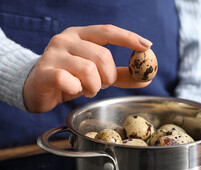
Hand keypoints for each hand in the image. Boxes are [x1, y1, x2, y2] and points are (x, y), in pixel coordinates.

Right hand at [24, 24, 152, 112]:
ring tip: (88, 90)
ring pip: (88, 69)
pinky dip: (77, 90)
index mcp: (81, 34)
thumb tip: (146, 79)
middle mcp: (66, 39)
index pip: (107, 31)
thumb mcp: (97, 74)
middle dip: (109, 75)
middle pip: (102, 55)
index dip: (128, 38)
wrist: (37, 88)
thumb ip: (120, 75)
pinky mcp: (44, 71)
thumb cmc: (71, 77)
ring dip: (94, 86)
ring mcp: (53, 54)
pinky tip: (73, 90)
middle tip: (104, 84)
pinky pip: (69, 81)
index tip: (147, 46)